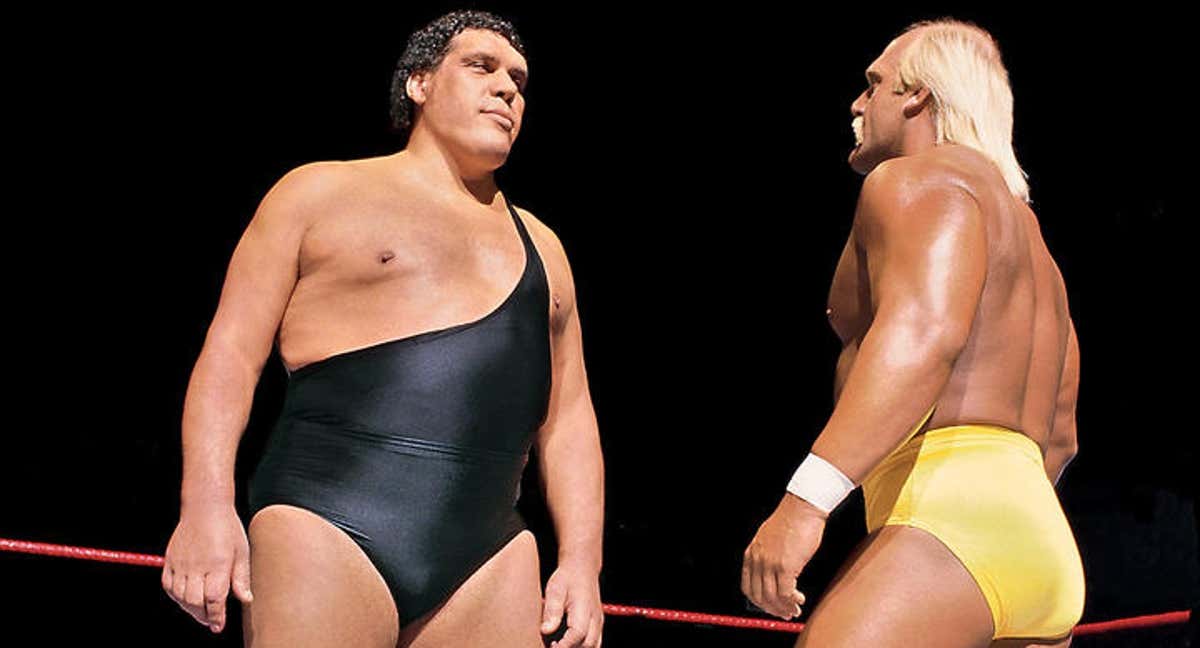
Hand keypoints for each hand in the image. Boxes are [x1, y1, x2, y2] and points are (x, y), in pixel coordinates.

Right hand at [162, 503, 252, 632]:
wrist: (205, 507)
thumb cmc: (227, 528)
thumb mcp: (242, 551)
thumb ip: (242, 578)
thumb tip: (246, 599)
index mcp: (218, 563)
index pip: (215, 598)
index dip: (216, 616)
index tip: (218, 625)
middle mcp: (197, 565)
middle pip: (195, 601)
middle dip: (203, 615)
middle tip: (211, 620)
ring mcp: (180, 563)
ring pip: (180, 596)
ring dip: (189, 608)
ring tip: (200, 609)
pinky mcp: (170, 560)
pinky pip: (168, 586)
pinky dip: (176, 596)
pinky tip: (186, 597)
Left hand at [540, 560, 603, 647]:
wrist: (582, 569)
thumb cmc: (567, 579)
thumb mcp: (555, 590)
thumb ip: (552, 610)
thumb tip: (545, 630)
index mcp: (585, 609)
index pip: (578, 634)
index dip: (565, 645)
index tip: (551, 646)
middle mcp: (595, 618)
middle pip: (588, 644)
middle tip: (552, 646)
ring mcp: (598, 623)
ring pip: (593, 646)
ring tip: (559, 646)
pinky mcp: (597, 626)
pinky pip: (594, 643)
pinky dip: (582, 647)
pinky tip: (567, 643)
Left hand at [741, 493, 825, 619]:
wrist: (802, 508)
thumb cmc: (791, 520)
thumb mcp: (769, 539)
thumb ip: (766, 556)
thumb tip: (772, 576)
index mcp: (751, 553)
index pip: (748, 586)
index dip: (759, 602)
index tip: (770, 607)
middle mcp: (758, 559)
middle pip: (759, 595)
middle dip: (772, 609)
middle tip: (785, 614)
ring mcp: (770, 563)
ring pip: (772, 597)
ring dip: (784, 608)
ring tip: (794, 610)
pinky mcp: (786, 566)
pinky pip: (786, 593)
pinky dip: (792, 601)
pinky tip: (800, 600)